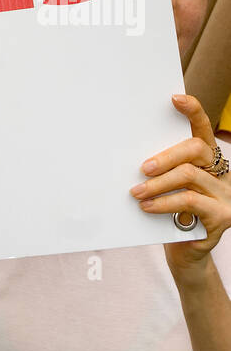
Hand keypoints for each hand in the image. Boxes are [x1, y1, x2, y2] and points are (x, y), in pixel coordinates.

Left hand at [130, 95, 230, 278]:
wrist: (184, 252)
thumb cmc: (169, 213)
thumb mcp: (165, 186)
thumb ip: (160, 167)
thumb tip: (129, 150)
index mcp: (207, 159)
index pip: (202, 129)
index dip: (193, 111)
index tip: (175, 98)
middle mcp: (221, 172)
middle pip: (195, 149)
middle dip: (165, 156)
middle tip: (142, 168)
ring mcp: (224, 194)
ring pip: (189, 176)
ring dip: (157, 184)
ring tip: (136, 192)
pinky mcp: (222, 216)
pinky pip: (189, 202)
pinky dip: (164, 203)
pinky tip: (148, 207)